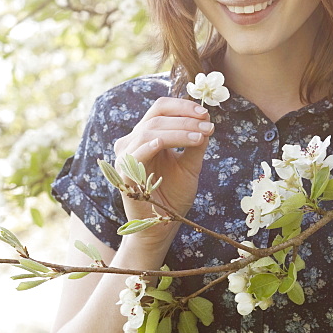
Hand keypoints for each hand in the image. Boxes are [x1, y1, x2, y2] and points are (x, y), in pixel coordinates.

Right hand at [113, 96, 213, 249]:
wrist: (161, 226)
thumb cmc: (173, 194)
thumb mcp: (190, 165)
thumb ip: (196, 144)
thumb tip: (207, 121)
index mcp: (146, 135)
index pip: (160, 109)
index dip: (182, 106)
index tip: (205, 113)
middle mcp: (132, 142)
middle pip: (156, 116)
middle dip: (185, 118)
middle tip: (208, 125)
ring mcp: (126, 157)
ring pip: (150, 131)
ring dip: (178, 131)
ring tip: (200, 136)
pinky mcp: (124, 173)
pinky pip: (137, 153)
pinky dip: (152, 144)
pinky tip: (167, 142)